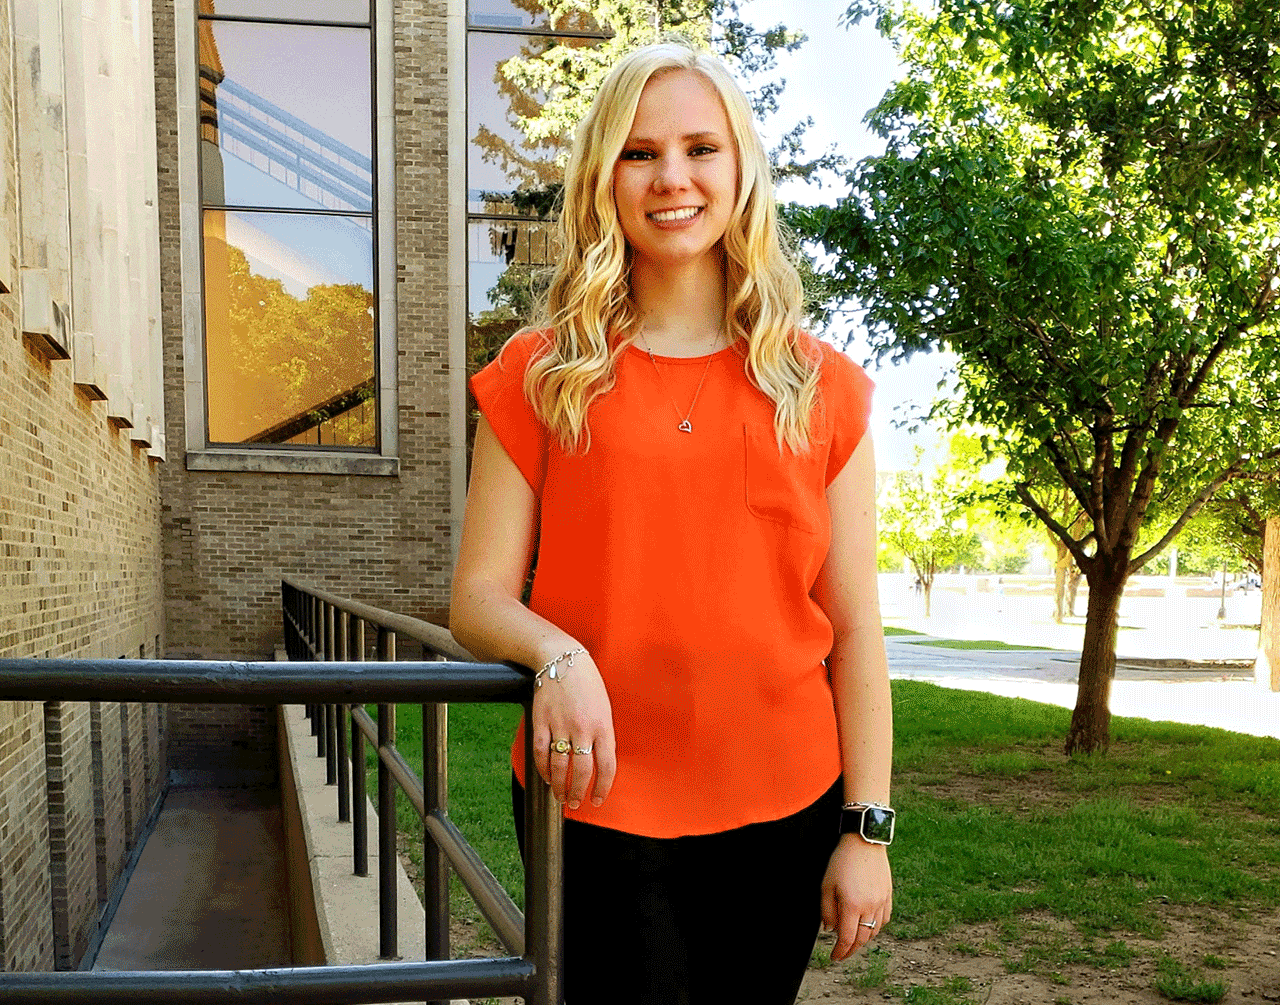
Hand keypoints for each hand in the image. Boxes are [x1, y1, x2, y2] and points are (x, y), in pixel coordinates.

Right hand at [531, 649, 616, 809]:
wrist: (562, 659)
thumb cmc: (587, 684)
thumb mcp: (604, 708)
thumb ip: (602, 735)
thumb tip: (599, 764)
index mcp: (603, 725)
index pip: (607, 766)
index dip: (603, 788)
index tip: (598, 799)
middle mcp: (583, 728)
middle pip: (582, 771)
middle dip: (579, 792)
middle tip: (577, 803)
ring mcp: (560, 725)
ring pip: (559, 766)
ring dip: (560, 786)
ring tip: (561, 796)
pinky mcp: (541, 722)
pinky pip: (541, 753)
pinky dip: (543, 770)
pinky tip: (547, 778)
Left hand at [821, 834, 892, 960]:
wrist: (865, 841)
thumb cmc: (842, 861)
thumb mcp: (826, 884)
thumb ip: (827, 910)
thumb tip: (830, 930)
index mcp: (852, 905)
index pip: (847, 939)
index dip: (840, 951)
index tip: (834, 957)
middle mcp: (870, 907)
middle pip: (862, 939)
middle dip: (851, 950)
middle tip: (842, 953)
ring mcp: (881, 902)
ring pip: (874, 931)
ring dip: (864, 940)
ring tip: (854, 941)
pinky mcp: (888, 895)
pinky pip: (884, 920)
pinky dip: (876, 928)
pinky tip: (869, 926)